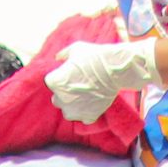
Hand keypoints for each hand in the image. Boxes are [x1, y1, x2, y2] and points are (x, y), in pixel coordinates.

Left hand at [44, 39, 159, 123]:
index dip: (62, 76)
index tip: (73, 72)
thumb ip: (63, 54)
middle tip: (80, 84)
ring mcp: (74, 110)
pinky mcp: (89, 116)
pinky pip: (84, 118)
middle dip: (66, 93)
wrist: (115, 68)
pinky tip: (95, 102)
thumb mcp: (76, 48)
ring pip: (68, 111)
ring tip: (86, 95)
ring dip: (74, 106)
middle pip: (58, 98)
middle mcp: (60, 99)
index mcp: (53, 81)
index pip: (52, 82)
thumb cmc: (94, 56)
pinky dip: (88, 112)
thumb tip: (58, 57)